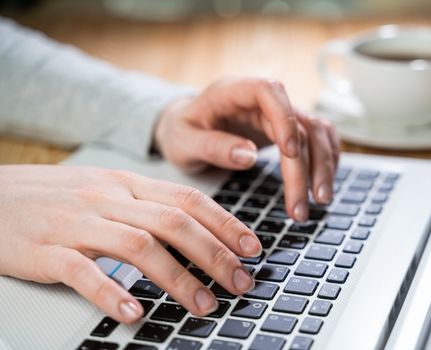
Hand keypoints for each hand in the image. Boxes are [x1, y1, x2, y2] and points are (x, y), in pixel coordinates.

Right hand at [0, 165, 260, 322]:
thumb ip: (146, 205)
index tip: (252, 246)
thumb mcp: (107, 190)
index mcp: (127, 184)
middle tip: (241, 282)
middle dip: (214, 254)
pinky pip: (82, 271)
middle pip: (173, 222)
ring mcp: (77, 222)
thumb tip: (193, 228)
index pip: (187, 199)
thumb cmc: (57, 197)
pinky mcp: (45, 250)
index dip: (225, 222)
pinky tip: (134, 313)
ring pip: (138, 246)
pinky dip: (111, 292)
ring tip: (205, 304)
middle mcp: (108, 198)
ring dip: (177, 277)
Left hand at [155, 77, 339, 220]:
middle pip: (298, 122)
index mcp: (233, 91)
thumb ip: (213, 146)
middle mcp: (261, 99)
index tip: (289, 153)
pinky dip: (325, 159)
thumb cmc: (182, 132)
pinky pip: (316, 139)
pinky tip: (323, 183)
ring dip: (322, 165)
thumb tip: (249, 156)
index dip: (285, 118)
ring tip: (321, 201)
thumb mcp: (184, 142)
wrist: (185, 128)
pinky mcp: (286, 128)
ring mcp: (277, 113)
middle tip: (302, 206)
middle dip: (306, 165)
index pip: (270, 91)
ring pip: (315, 132)